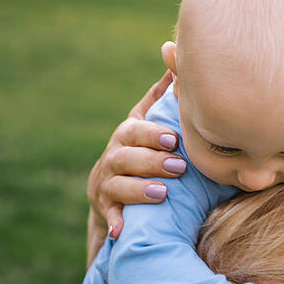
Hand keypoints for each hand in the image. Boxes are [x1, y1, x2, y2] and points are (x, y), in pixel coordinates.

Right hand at [87, 71, 184, 248]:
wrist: (120, 190)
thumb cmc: (148, 147)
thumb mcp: (153, 121)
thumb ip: (165, 94)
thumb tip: (176, 53)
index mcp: (129, 133)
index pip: (136, 130)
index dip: (152, 134)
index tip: (174, 139)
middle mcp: (113, 156)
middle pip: (126, 156)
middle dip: (152, 161)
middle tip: (178, 167)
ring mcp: (106, 183)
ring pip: (118, 185)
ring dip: (139, 189)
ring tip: (163, 194)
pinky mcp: (105, 208)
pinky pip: (108, 216)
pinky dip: (115, 222)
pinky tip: (123, 230)